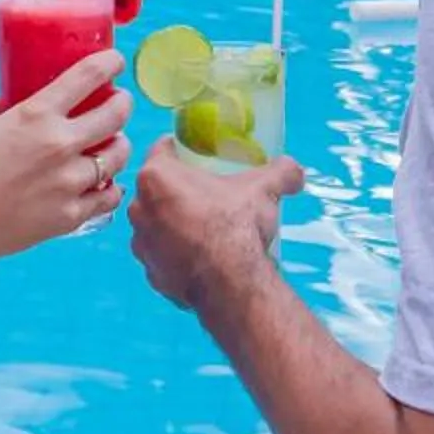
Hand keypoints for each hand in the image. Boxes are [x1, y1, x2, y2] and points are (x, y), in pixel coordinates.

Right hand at [0, 53, 130, 267]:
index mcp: (36, 114)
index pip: (89, 75)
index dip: (110, 63)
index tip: (115, 62)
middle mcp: (60, 144)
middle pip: (117, 115)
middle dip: (123, 104)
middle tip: (120, 103)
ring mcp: (68, 182)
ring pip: (118, 156)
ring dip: (119, 146)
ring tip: (113, 145)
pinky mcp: (70, 215)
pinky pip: (108, 197)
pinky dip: (110, 188)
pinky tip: (106, 184)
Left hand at [127, 138, 304, 314]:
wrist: (231, 284)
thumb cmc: (238, 225)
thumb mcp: (264, 189)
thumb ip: (280, 172)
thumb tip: (294, 170)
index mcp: (156, 177)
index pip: (163, 149)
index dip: (182, 149)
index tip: (199, 156)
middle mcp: (139, 208)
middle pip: (157, 189)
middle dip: (178, 189)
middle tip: (208, 193)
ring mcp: (142, 245)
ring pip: (157, 224)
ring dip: (175, 223)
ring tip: (206, 228)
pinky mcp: (151, 275)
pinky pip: (163, 257)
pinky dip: (178, 255)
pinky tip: (203, 258)